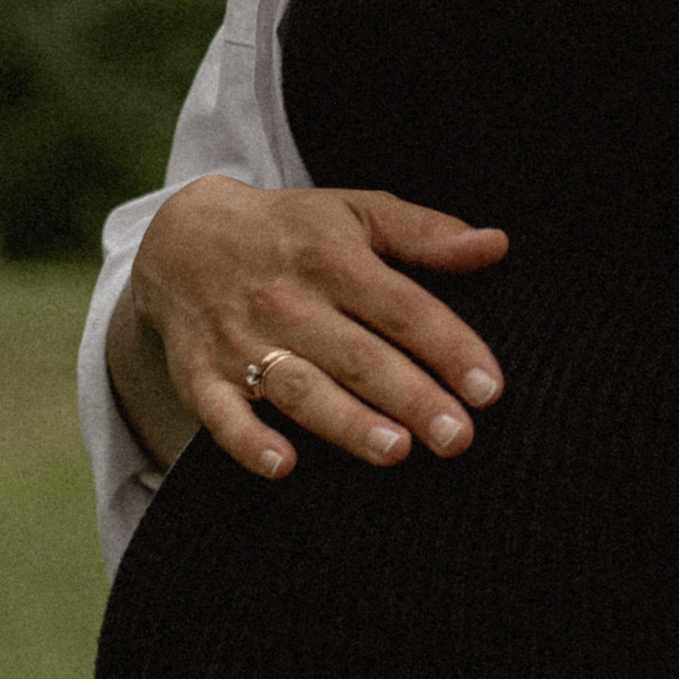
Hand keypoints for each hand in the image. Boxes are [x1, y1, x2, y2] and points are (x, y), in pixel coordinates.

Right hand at [114, 176, 507, 479]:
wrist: (182, 237)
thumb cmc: (291, 232)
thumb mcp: (355, 213)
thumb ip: (425, 233)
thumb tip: (496, 245)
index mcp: (333, 258)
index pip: (401, 307)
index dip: (448, 346)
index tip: (489, 388)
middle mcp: (288, 300)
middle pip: (357, 356)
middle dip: (410, 397)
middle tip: (458, 437)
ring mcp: (241, 340)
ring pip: (300, 388)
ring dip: (345, 422)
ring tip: (394, 450)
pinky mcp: (200, 374)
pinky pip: (221, 414)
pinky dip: (247, 441)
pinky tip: (282, 466)